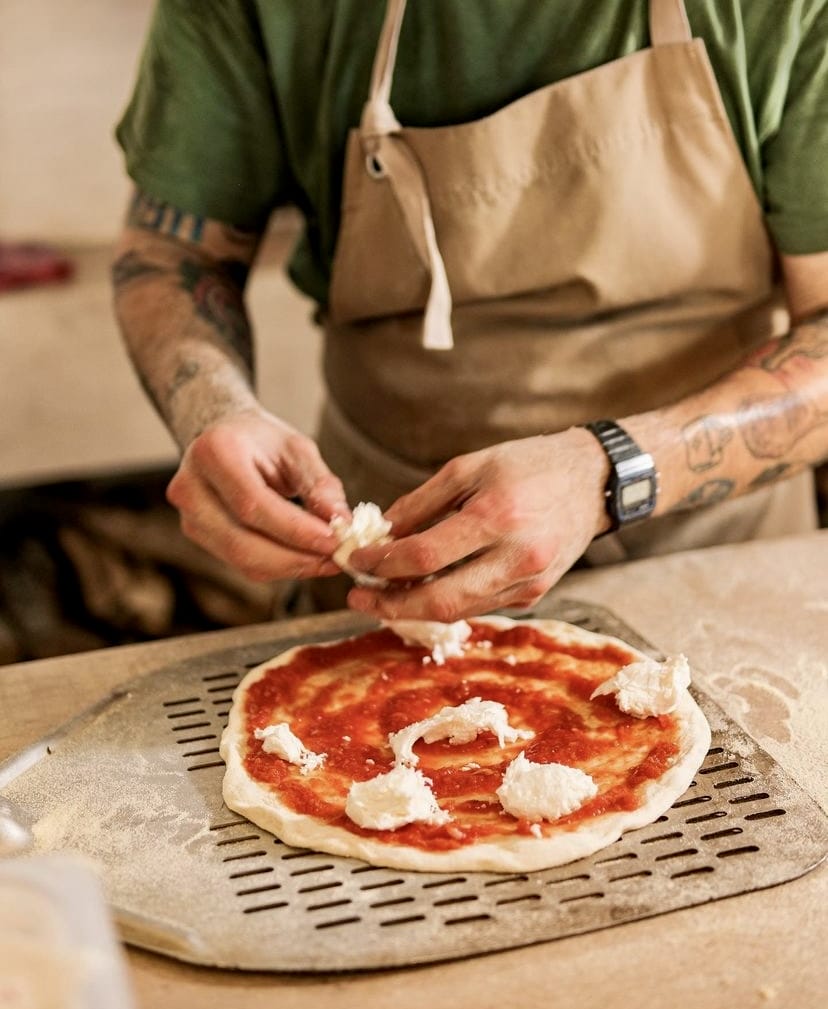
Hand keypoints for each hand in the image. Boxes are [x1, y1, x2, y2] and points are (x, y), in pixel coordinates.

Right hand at [167, 408, 347, 580]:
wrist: (224, 437)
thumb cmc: (262, 441)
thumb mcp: (296, 449)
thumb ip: (319, 484)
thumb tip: (341, 522)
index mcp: (214, 452)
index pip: (253, 504)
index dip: (295, 530)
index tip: (334, 540)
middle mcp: (191, 486)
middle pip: (242, 541)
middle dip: (295, 557)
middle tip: (336, 558)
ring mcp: (188, 515)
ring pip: (241, 559)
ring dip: (290, 567)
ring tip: (327, 561)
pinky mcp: (197, 535)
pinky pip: (240, 563)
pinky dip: (278, 566)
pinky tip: (306, 559)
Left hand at [346, 428, 610, 619]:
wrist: (595, 482)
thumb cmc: (529, 464)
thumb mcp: (471, 466)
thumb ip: (422, 502)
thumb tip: (381, 533)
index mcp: (496, 517)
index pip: (424, 555)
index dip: (382, 563)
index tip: (356, 560)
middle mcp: (515, 557)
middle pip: (438, 600)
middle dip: (390, 604)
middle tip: (358, 596)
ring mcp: (528, 583)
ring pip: (457, 610)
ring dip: (413, 608)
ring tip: (382, 595)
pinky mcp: (534, 595)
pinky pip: (478, 604)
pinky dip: (445, 601)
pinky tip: (421, 590)